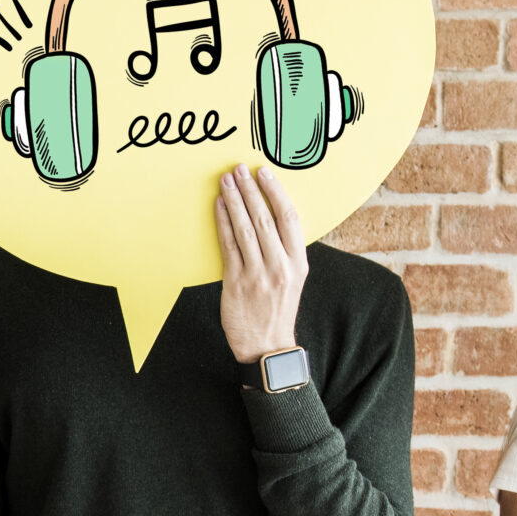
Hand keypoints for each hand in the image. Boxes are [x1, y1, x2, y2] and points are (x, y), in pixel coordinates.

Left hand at [214, 164, 307, 365]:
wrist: (267, 346)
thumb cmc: (278, 309)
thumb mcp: (293, 278)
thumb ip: (285, 250)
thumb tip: (271, 215)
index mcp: (298, 262)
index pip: (289, 218)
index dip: (276, 192)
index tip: (264, 173)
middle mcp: (280, 266)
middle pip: (265, 218)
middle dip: (250, 190)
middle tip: (239, 169)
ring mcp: (258, 275)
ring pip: (245, 229)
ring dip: (233, 201)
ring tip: (225, 181)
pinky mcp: (235, 283)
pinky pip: (228, 246)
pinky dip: (222, 223)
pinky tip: (218, 206)